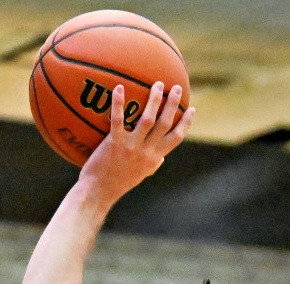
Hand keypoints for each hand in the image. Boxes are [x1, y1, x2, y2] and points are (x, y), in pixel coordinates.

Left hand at [79, 82, 194, 206]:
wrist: (98, 192)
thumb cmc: (117, 183)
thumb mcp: (140, 176)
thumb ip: (152, 165)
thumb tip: (161, 158)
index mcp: (154, 158)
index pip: (176, 138)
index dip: (186, 123)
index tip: (191, 109)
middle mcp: (146, 152)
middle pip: (165, 124)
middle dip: (173, 104)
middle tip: (177, 87)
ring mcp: (131, 147)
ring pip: (148, 120)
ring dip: (155, 100)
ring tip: (158, 84)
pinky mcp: (114, 144)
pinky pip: (118, 120)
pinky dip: (118, 103)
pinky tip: (119, 88)